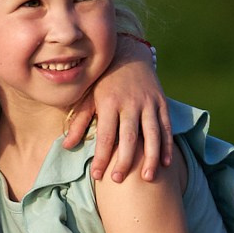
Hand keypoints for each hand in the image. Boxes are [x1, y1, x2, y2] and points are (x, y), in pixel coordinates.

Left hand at [69, 49, 169, 185]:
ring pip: (152, 134)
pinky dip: (167, 146)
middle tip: (118, 180)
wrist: (129, 53)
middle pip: (128, 137)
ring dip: (150, 157)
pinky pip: (166, 127)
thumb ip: (80, 121)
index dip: (101, 156)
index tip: (97, 175)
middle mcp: (130, 102)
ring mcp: (148, 102)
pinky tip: (165, 164)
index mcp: (109, 102)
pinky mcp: (161, 102)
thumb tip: (66, 145)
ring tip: (147, 178)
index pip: (105, 135)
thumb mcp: (88, 96)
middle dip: (124, 160)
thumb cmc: (104, 80)